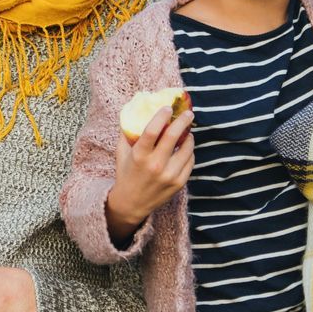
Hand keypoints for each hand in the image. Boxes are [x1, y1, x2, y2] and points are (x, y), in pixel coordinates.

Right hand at [105, 107, 194, 241]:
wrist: (131, 203)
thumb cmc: (126, 173)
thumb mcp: (122, 152)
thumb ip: (128, 132)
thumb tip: (137, 109)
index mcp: (139, 155)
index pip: (153, 130)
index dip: (162, 116)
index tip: (168, 108)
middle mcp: (155, 165)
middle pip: (173, 136)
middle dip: (183, 121)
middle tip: (188, 113)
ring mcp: (169, 175)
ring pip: (187, 148)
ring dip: (189, 137)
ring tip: (187, 132)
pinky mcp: (179, 183)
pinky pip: (190, 161)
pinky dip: (189, 152)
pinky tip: (185, 148)